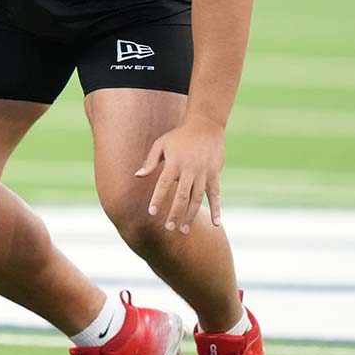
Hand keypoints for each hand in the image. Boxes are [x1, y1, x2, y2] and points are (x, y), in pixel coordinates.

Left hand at [135, 116, 225, 233]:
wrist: (205, 125)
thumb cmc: (179, 136)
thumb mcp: (161, 144)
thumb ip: (150, 161)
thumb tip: (137, 176)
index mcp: (174, 163)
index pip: (163, 184)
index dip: (157, 199)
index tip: (151, 213)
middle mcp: (189, 170)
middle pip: (181, 196)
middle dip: (175, 213)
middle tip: (169, 228)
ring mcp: (204, 173)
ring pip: (197, 198)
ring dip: (191, 215)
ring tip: (184, 229)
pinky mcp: (215, 175)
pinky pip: (216, 195)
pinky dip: (216, 209)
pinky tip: (216, 223)